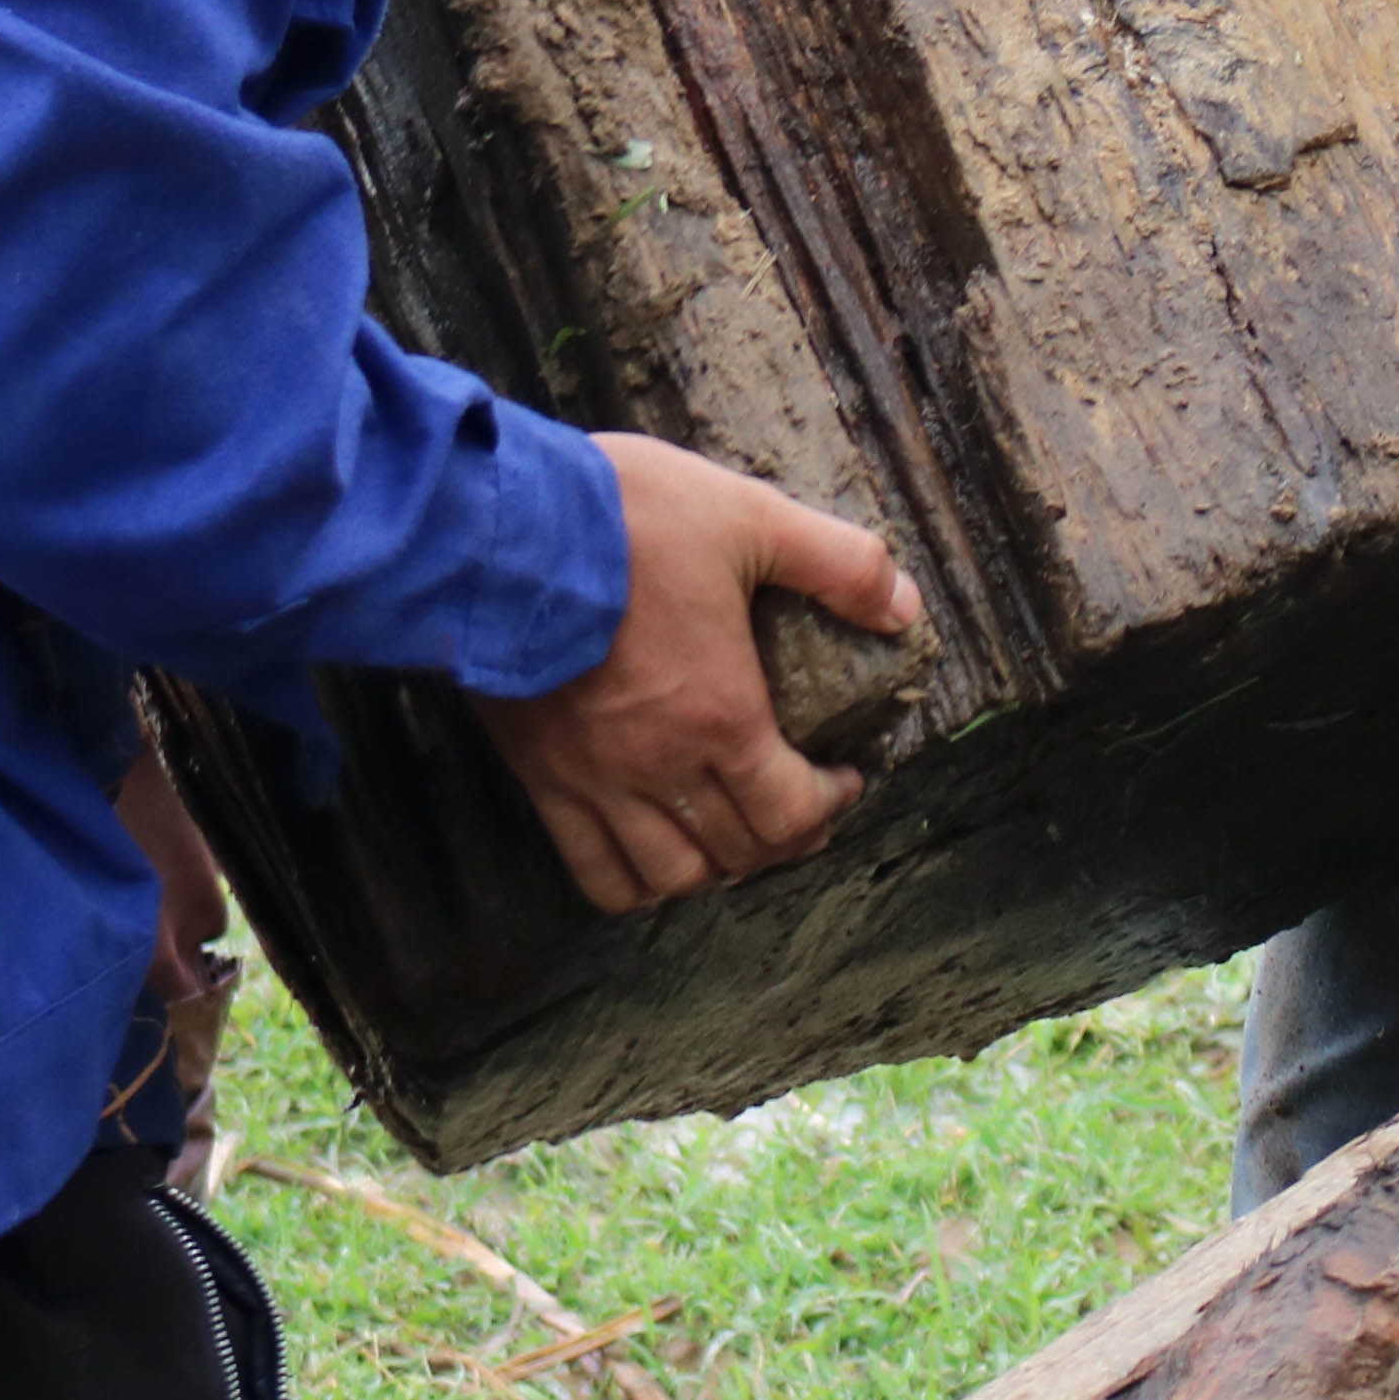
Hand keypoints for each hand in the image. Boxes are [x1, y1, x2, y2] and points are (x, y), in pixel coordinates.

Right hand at [477, 436, 920, 914]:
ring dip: (713, 868)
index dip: (829, 806)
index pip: (789, 813)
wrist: (495, 528)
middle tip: (800, 804)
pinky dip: (632, 882)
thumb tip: (903, 607)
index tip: (844, 777)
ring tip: (730, 833)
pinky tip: (652, 849)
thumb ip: (837, 565)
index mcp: (720, 717)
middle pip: (736, 853)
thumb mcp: (750, 517)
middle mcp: (659, 768)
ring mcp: (594, 782)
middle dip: (782, 839)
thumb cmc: (625, 521)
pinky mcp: (541, 777)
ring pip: (668, 877)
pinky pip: (591, 871)